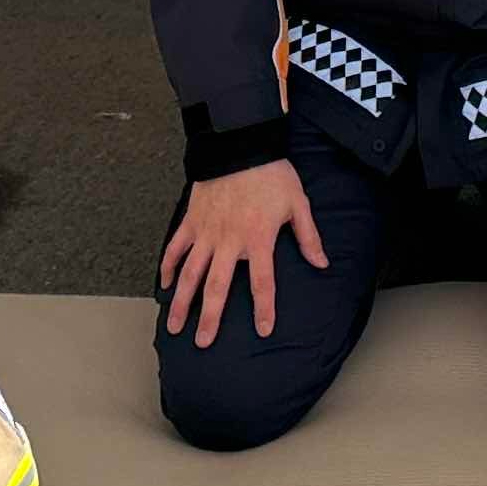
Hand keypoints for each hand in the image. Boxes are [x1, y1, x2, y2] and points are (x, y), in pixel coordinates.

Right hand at [159, 160, 325, 344]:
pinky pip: (175, 247)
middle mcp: (228, 241)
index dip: (264, 308)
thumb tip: (322, 263)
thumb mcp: (298, 203)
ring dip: (181, 301)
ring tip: (174, 326)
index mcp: (258, 239)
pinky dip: (168, 266)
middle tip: (203, 343)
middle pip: (216, 287)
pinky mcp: (191, 220)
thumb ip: (309, 237)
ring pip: (190, 273)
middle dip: (209, 318)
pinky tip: (164, 285)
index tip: (264, 330)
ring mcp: (206, 232)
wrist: (239, 143)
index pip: (262, 283)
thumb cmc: (271, 173)